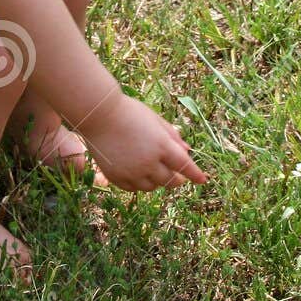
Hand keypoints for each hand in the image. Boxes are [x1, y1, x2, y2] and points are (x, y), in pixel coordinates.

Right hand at [72, 93, 207, 191]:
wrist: (97, 115)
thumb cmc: (129, 112)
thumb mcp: (155, 119)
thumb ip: (172, 136)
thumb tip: (187, 151)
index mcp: (161, 145)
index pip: (184, 165)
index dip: (195, 174)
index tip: (203, 180)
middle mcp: (148, 162)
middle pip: (169, 180)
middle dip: (176, 179)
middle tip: (177, 176)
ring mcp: (131, 171)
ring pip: (152, 187)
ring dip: (157, 181)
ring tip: (154, 171)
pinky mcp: (116, 177)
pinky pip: (133, 188)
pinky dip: (139, 184)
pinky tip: (138, 174)